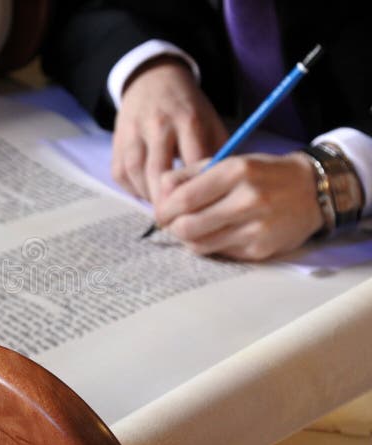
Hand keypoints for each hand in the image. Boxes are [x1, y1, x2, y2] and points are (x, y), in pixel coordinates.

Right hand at [112, 57, 227, 204]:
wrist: (153, 79)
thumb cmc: (187, 107)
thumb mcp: (210, 121)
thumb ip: (217, 153)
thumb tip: (223, 191)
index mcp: (187, 120)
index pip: (192, 163)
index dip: (197, 191)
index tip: (203, 210)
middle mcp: (157, 125)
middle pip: (158, 172)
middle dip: (167, 202)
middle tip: (177, 221)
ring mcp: (133, 132)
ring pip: (135, 173)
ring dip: (148, 197)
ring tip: (162, 210)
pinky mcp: (117, 140)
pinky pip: (120, 173)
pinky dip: (132, 189)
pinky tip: (146, 194)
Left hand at [155, 152, 323, 260]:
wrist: (313, 189)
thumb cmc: (262, 174)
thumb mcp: (227, 162)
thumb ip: (188, 176)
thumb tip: (159, 196)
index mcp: (235, 171)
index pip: (183, 199)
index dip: (163, 210)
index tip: (161, 213)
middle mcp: (247, 199)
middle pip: (186, 227)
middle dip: (172, 227)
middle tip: (174, 223)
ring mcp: (255, 228)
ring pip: (199, 245)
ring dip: (189, 239)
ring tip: (196, 228)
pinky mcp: (260, 249)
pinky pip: (220, 253)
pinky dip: (213, 245)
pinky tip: (222, 233)